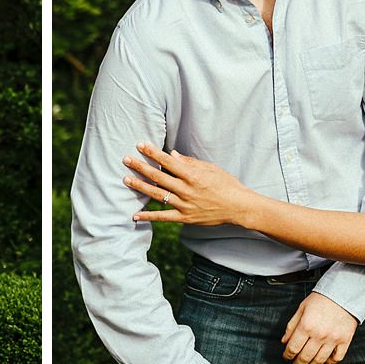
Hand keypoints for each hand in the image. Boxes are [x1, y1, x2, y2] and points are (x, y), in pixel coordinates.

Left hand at [122, 143, 255, 226]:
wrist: (239, 207)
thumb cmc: (226, 184)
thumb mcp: (210, 169)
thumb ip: (190, 162)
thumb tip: (172, 154)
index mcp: (193, 175)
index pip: (168, 161)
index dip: (153, 152)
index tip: (140, 145)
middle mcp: (186, 190)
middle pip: (158, 177)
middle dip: (140, 167)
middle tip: (126, 159)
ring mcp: (184, 205)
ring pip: (157, 195)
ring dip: (140, 187)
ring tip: (125, 180)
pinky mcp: (185, 218)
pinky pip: (163, 217)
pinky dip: (148, 216)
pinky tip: (135, 215)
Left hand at [281, 292, 356, 363]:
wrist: (343, 293)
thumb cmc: (320, 299)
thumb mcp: (301, 308)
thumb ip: (291, 325)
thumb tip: (284, 341)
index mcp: (306, 326)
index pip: (293, 348)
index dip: (287, 355)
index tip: (286, 357)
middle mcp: (319, 335)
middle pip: (305, 357)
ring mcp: (333, 339)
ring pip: (320, 360)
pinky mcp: (345, 341)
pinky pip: (337, 358)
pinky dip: (329, 362)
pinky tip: (324, 362)